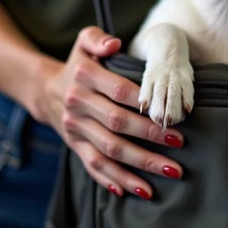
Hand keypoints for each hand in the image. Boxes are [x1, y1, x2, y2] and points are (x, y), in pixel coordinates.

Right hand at [33, 27, 183, 199]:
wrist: (47, 90)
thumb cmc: (79, 64)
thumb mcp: (84, 41)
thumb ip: (97, 38)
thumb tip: (114, 44)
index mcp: (84, 76)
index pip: (119, 92)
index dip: (144, 104)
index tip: (169, 115)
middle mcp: (78, 104)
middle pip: (117, 125)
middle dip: (150, 137)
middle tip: (180, 144)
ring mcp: (75, 128)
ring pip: (109, 151)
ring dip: (140, 164)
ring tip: (170, 172)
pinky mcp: (75, 146)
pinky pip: (94, 166)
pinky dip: (115, 180)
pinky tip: (138, 190)